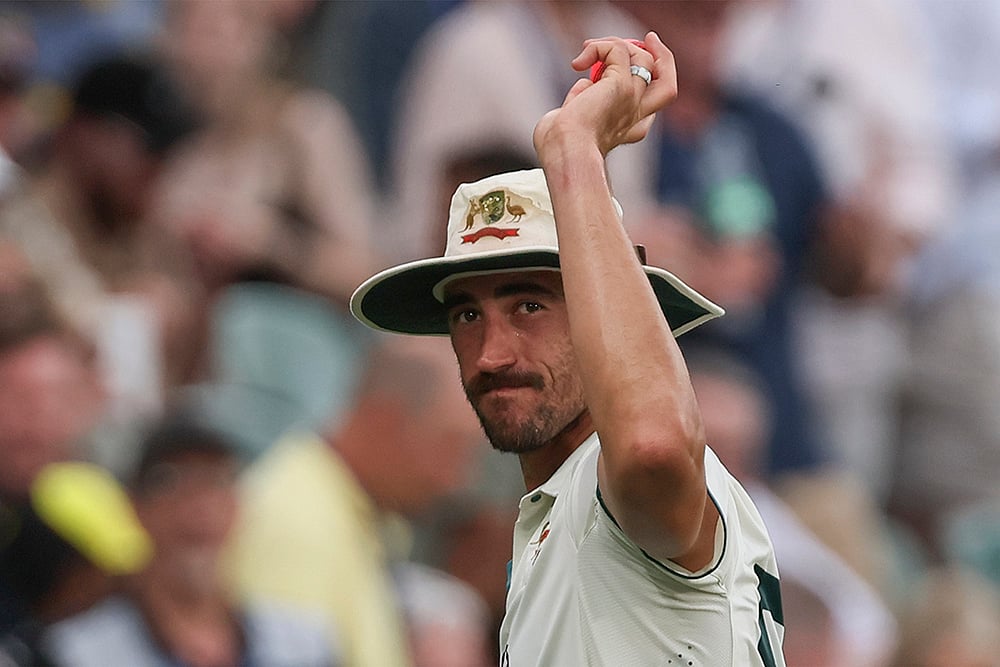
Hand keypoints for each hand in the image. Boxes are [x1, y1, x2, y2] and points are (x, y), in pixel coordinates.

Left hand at [533, 32, 676, 160]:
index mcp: (628, 130)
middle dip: (663, 57)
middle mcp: (636, 116)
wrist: (564, 152)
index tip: (624, 65)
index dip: (643, 80)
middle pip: (667, 85)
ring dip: (616, 45)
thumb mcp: (575, 121)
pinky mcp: (622, 86)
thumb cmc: (559, 146)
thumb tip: (584, 85)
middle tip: (649, 39)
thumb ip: (583, 102)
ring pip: (646, 59)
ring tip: (588, 50)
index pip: (649, 103)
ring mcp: (633, 100)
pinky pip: (619, 50)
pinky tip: (578, 62)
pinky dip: (599, 47)